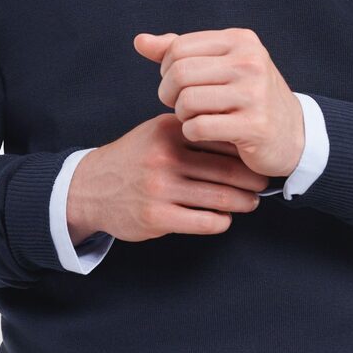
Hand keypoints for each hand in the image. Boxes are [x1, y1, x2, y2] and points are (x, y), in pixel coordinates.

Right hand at [67, 112, 269, 242]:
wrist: (90, 188)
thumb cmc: (133, 159)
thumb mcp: (156, 132)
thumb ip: (192, 131)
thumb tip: (237, 138)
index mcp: (169, 131)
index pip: (220, 139)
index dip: (244, 149)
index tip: (257, 156)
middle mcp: (165, 157)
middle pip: (226, 169)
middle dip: (251, 179)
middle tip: (263, 182)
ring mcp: (160, 188)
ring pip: (220, 197)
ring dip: (243, 202)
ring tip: (251, 201)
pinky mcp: (157, 217)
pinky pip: (205, 222)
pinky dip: (222, 221)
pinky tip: (225, 218)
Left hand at [133, 28, 304, 180]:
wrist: (293, 134)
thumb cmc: (247, 97)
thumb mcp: (219, 66)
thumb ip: (178, 52)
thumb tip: (139, 41)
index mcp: (240, 40)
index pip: (178, 48)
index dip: (166, 70)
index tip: (177, 85)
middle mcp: (250, 61)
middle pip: (179, 73)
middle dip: (169, 94)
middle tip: (178, 106)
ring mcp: (255, 93)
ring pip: (187, 101)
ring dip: (182, 115)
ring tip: (194, 118)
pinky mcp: (254, 125)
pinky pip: (199, 127)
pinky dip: (193, 133)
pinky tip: (205, 133)